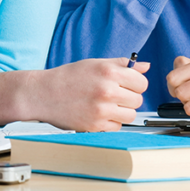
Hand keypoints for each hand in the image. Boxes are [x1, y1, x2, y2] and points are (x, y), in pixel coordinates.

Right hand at [31, 58, 149, 131]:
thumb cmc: (68, 77)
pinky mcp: (96, 125)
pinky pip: (117, 126)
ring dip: (122, 112)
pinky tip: (98, 113)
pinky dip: (111, 122)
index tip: (126, 85)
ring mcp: (102, 109)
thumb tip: (145, 66)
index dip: (135, 84)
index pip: (141, 83)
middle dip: (128, 98)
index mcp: (108, 72)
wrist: (43, 93)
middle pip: (138, 100)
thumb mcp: (94, 64)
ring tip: (106, 105)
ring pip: (130, 115)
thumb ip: (121, 64)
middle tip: (112, 95)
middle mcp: (107, 90)